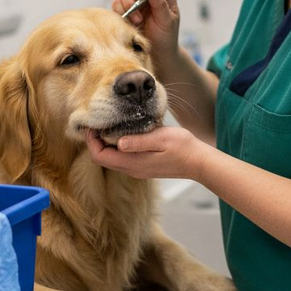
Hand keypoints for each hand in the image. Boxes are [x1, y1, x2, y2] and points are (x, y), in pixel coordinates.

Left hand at [85, 125, 207, 180]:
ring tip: (109, 123)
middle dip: (96, 140)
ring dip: (106, 142)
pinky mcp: (143, 165)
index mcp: (132, 163)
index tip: (92, 124)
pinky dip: (117, 144)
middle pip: (103, 158)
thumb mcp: (161, 139)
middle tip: (98, 121)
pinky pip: (123, 157)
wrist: (199, 162)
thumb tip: (118, 142)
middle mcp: (132, 169)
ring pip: (112, 157)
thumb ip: (139, 141)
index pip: (100, 156)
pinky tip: (124, 131)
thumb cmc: (182, 148)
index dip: (91, 141)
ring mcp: (137, 169)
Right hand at [113, 0, 180, 64]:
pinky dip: (120, 14)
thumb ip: (160, 4)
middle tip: (136, 10)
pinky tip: (130, 24)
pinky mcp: (124, 12)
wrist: (158, 53)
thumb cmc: (166, 36)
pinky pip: (116, 6)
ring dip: (126, 6)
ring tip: (137, 22)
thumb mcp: (168, 21)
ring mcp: (134, 2)